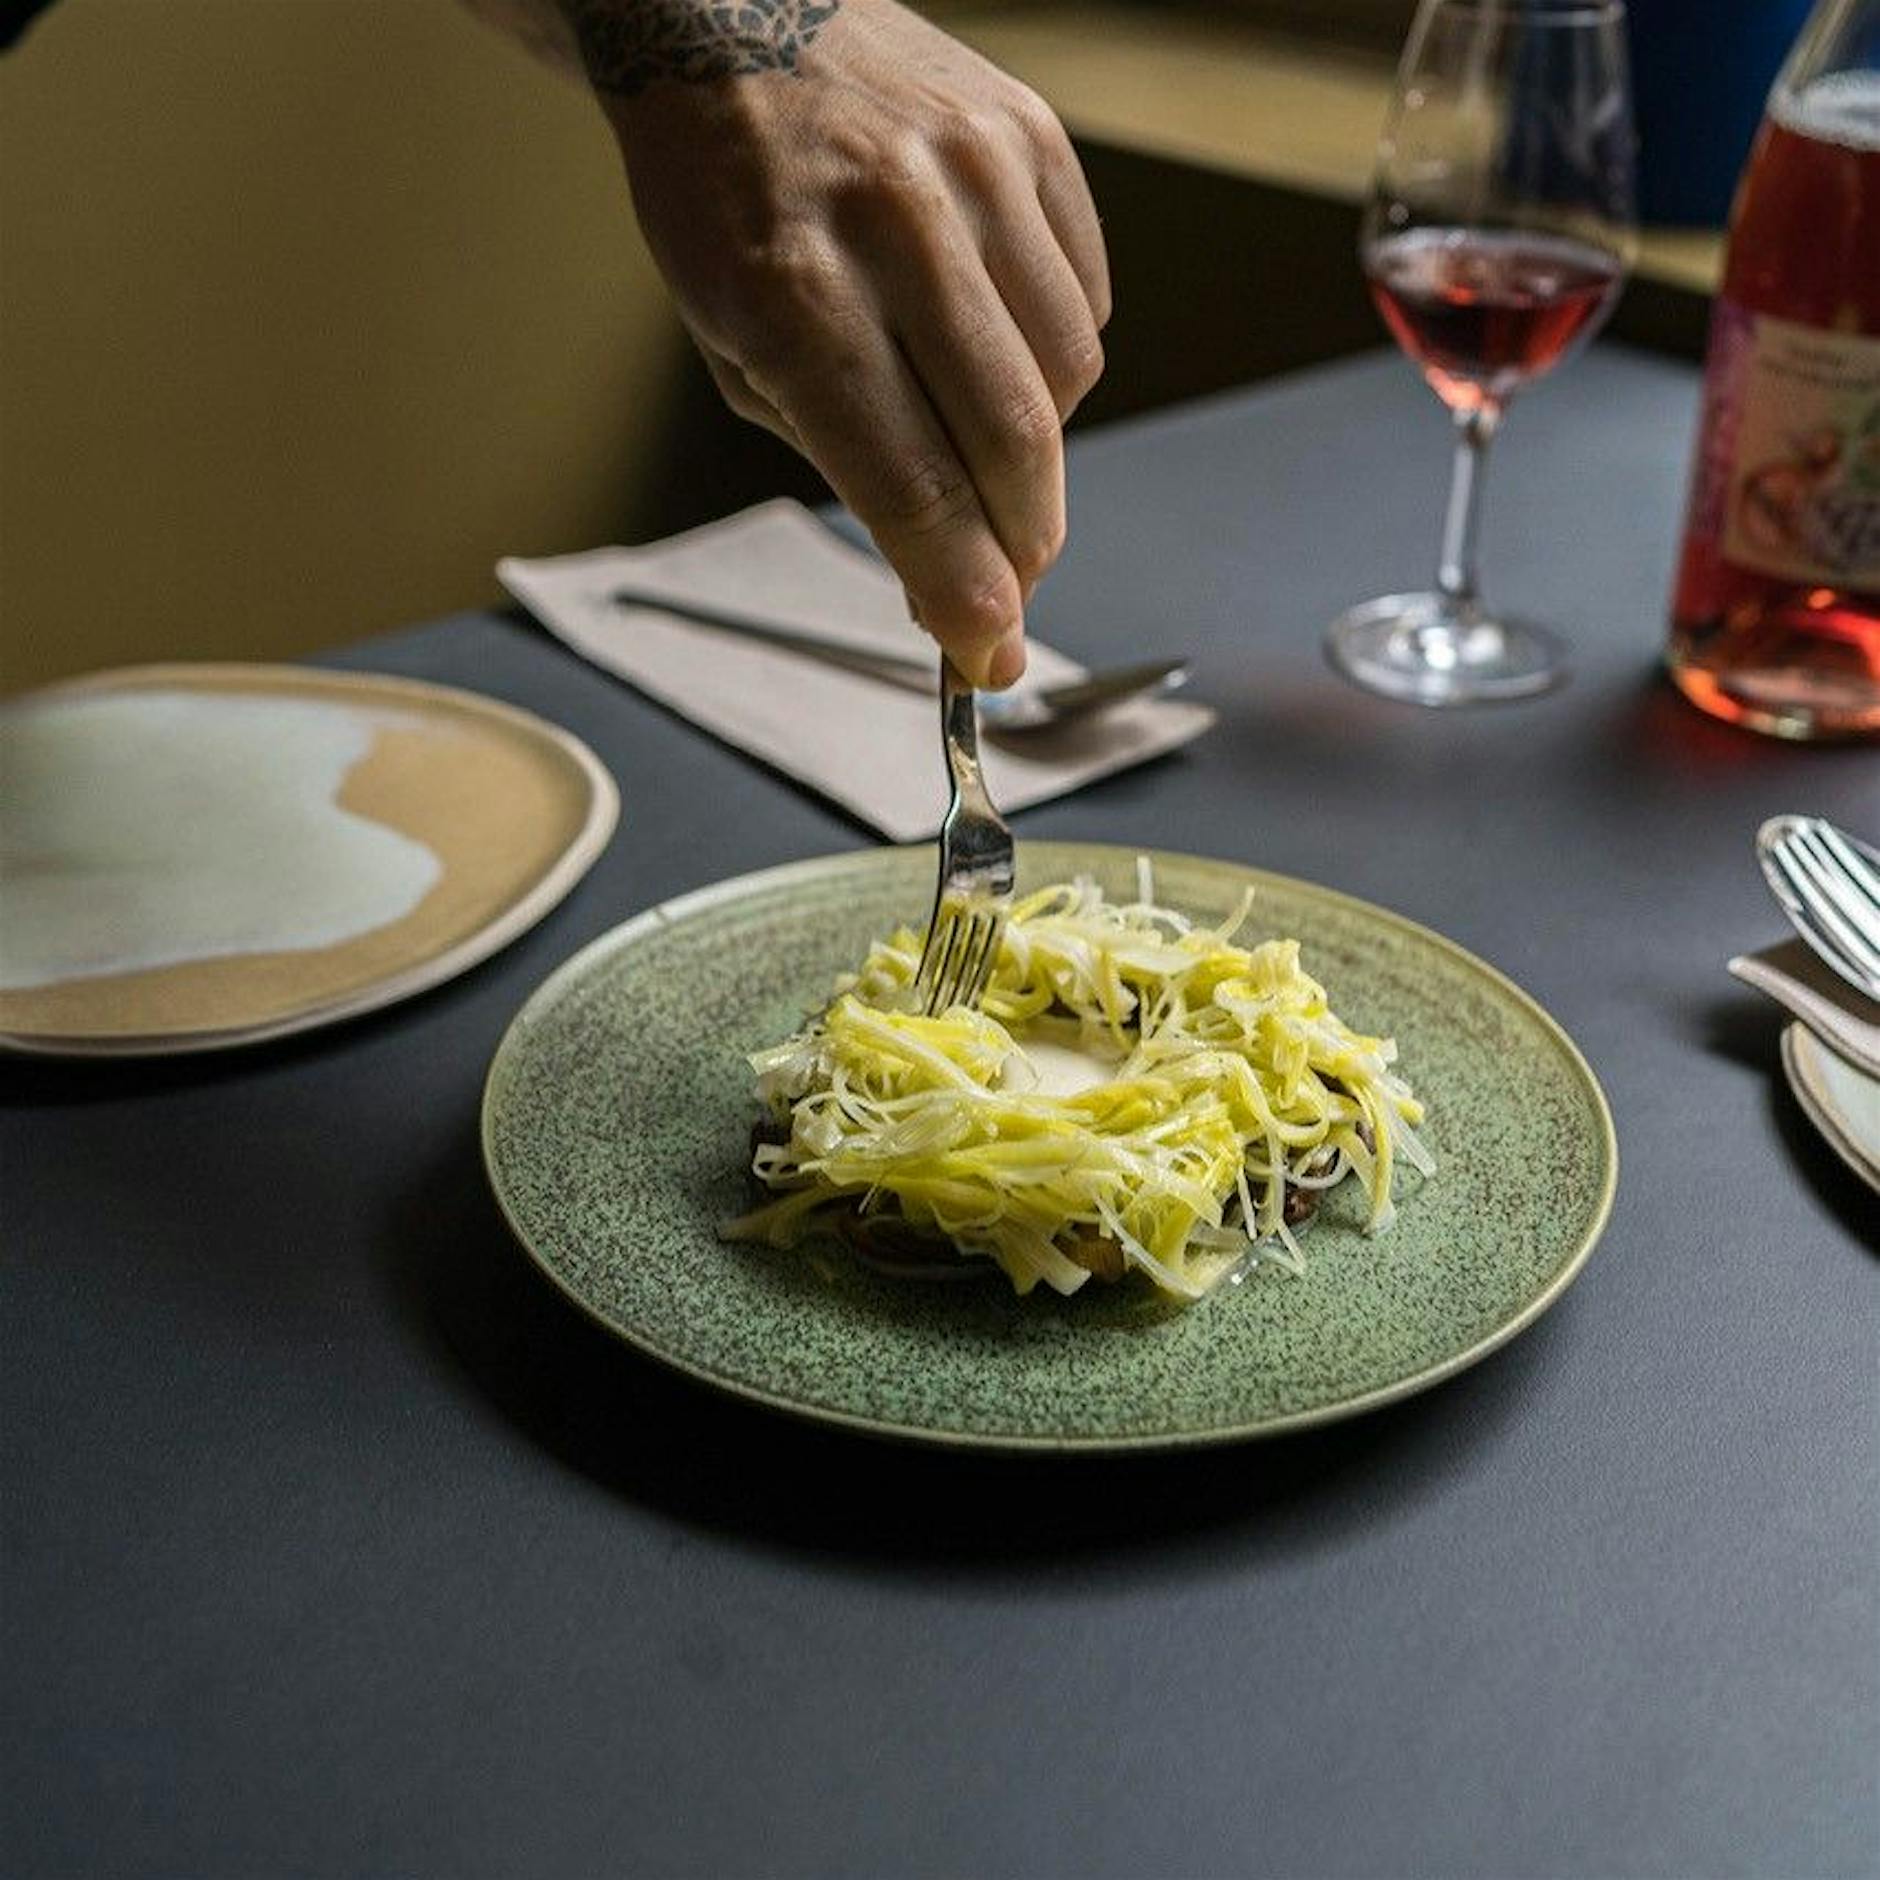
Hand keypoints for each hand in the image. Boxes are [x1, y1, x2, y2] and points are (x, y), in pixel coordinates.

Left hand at [566, 0, 1110, 687]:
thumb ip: (851, 474)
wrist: (742, 32)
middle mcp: (898, 227)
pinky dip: (1056, 359)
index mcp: (794, 295)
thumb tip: (955, 592)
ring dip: (1038, 452)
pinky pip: (1086, 301)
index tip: (993, 653)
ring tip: (982, 443)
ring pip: (1068, 377)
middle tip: (1013, 587)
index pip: (910, 481)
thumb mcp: (739, 359)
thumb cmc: (729, 216)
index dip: (962, 585)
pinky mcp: (1032, 141)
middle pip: (1013, 440)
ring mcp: (977, 172)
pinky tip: (997, 347)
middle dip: (1023, 545)